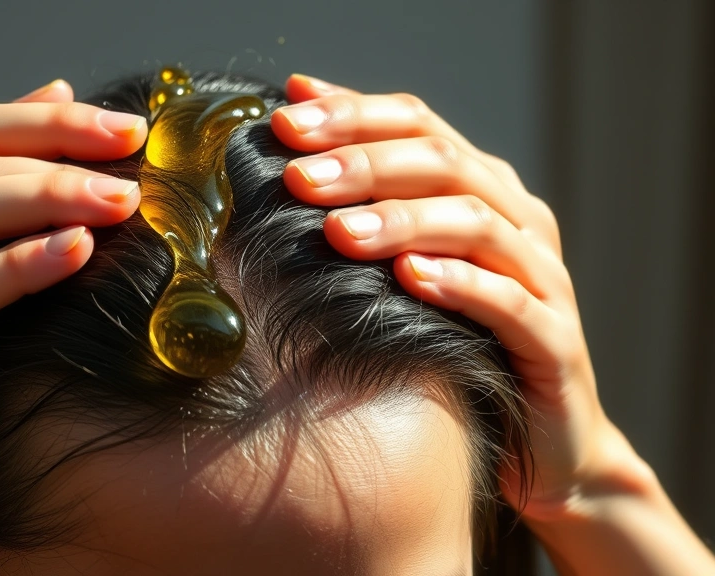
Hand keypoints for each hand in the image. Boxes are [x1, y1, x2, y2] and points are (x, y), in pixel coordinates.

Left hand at [271, 74, 649, 521]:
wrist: (538, 438)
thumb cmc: (450, 345)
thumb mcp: (400, 273)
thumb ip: (359, 220)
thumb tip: (285, 170)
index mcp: (479, 190)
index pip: (416, 124)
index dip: (351, 114)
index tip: (285, 117)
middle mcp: (516, 220)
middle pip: (444, 162)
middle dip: (365, 163)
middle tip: (299, 177)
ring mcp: (541, 277)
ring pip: (477, 223)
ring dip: (404, 220)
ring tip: (339, 232)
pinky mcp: (556, 341)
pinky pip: (513, 302)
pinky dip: (462, 284)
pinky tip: (412, 278)